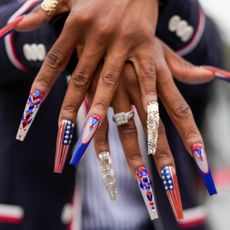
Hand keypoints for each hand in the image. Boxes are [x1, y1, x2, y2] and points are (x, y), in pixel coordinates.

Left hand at [16, 0, 159, 142]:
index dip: (43, 83)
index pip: (56, 59)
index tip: (34, 105)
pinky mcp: (146, 45)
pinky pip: (145, 74)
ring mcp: (123, 42)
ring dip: (99, 106)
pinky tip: (145, 115)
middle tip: (63, 130)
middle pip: (80, 77)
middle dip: (70, 104)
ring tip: (91, 131)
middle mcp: (98, 35)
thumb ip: (44, 11)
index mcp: (77, 24)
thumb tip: (16, 25)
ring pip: (109, 80)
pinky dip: (146, 95)